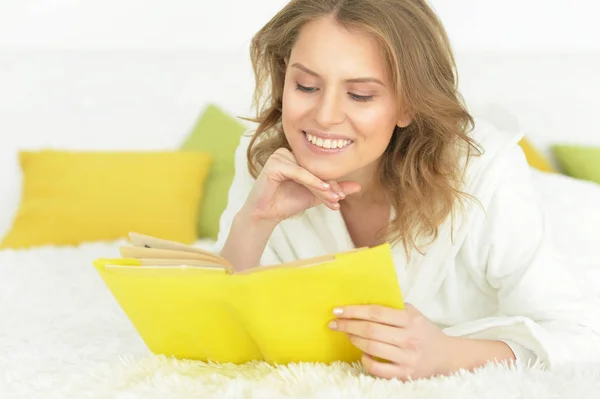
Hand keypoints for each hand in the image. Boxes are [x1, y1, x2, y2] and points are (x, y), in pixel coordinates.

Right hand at [241, 148, 360, 222]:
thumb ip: (335, 189)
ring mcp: (280, 156)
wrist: (266, 215)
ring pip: (309, 170)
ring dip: (322, 186)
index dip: (332, 182)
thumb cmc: (288, 203)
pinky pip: (298, 172)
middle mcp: (289, 152)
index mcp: (297, 156)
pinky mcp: (274, 163)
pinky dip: (311, 181)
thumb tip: (358, 186)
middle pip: (315, 168)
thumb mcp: (316, 195)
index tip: (341, 197)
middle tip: (339, 199)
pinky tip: (323, 189)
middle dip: (329, 185)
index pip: (319, 167)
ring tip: (333, 199)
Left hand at [328, 304, 453, 380]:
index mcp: (410, 320)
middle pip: (370, 330)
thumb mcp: (414, 314)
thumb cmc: (424, 331)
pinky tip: (362, 353)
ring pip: (372, 348)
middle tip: (334, 323)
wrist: (448, 356)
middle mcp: (409, 338)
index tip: (338, 310)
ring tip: (346, 334)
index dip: (354, 311)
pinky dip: (366, 360)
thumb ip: (394, 307)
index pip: (376, 313)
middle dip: (348, 325)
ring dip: (354, 339)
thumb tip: (364, 301)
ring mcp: (407, 358)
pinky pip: (378, 369)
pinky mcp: (404, 374)